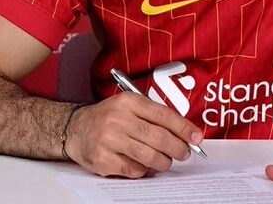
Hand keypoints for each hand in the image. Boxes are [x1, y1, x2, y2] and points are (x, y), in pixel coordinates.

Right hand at [63, 92, 203, 177]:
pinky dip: (144, 171)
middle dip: (178, 148)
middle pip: (159, 138)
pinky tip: (143, 165)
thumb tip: (185, 133)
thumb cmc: (108, 117)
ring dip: (164, 162)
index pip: (163, 115)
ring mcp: (109, 140)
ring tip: (166, 162)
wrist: (75, 128)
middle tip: (184, 153)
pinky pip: (134, 170)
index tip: (197, 137)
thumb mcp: (129, 106)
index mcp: (128, 102)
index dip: (184, 128)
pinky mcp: (103, 160)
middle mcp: (118, 119)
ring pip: (149, 156)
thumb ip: (154, 116)